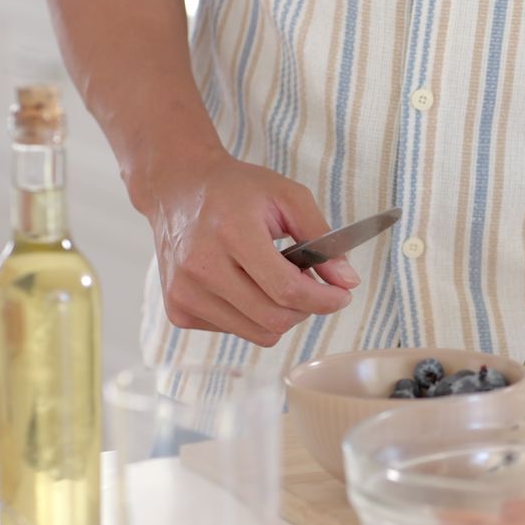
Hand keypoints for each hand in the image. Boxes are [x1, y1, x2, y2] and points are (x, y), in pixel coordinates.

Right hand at [131, 149, 359, 346]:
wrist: (177, 190)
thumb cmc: (237, 191)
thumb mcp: (288, 196)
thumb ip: (322, 237)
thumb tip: (347, 281)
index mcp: (230, 233)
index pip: (286, 289)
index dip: (324, 299)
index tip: (343, 294)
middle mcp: (201, 267)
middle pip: (274, 319)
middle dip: (306, 308)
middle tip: (313, 286)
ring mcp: (185, 293)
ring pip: (259, 333)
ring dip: (282, 314)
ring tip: (278, 281)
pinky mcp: (178, 310)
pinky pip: (236, 331)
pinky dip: (254, 316)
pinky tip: (247, 285)